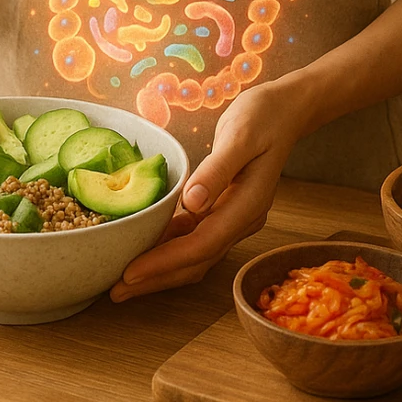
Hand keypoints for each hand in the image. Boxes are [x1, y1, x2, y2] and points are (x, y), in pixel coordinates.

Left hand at [109, 78, 300, 301]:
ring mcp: (234, 217)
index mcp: (248, 205)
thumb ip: (218, 169)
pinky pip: (195, 236)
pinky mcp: (225, 209)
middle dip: (157, 278)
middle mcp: (242, 219)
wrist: (285, 110)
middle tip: (116, 291)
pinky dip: (170, 246)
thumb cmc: (263, 117)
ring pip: (195, 254)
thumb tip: (193, 203)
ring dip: (160, 268)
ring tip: (124, 279)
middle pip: (197, 260)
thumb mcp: (241, 135)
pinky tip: (145, 246)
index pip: (202, 245)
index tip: (131, 273)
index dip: (166, 262)